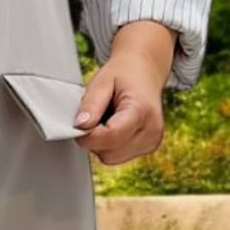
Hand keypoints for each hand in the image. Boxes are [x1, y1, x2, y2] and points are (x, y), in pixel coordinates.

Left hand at [72, 23, 174, 165]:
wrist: (145, 72)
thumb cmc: (125, 75)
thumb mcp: (103, 81)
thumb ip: (91, 104)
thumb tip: (80, 126)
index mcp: (142, 110)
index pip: (111, 136)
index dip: (88, 136)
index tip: (78, 125)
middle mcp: (152, 130)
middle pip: (109, 152)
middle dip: (94, 139)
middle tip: (94, 117)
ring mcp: (152, 141)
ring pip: (111, 158)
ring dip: (101, 143)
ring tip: (107, 120)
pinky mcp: (148, 147)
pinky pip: (117, 156)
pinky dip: (109, 145)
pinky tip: (114, 127)